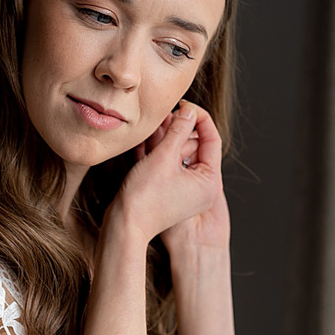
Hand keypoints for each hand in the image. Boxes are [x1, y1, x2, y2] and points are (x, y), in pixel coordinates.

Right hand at [112, 102, 223, 246]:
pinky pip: (171, 168)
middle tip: (165, 117)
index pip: (212, 139)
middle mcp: (204, 188)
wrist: (123, 229)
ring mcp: (188, 192)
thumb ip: (179, 129)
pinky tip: (150, 141)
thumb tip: (189, 110)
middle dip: (180, 131)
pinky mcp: (172, 194)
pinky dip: (162, 156)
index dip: (199, 118)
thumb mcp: (163, 157)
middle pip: (197, 147)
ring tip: (156, 126)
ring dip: (168, 141)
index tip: (184, 106)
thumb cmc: (143, 199)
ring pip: (182, 156)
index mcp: (210, 181)